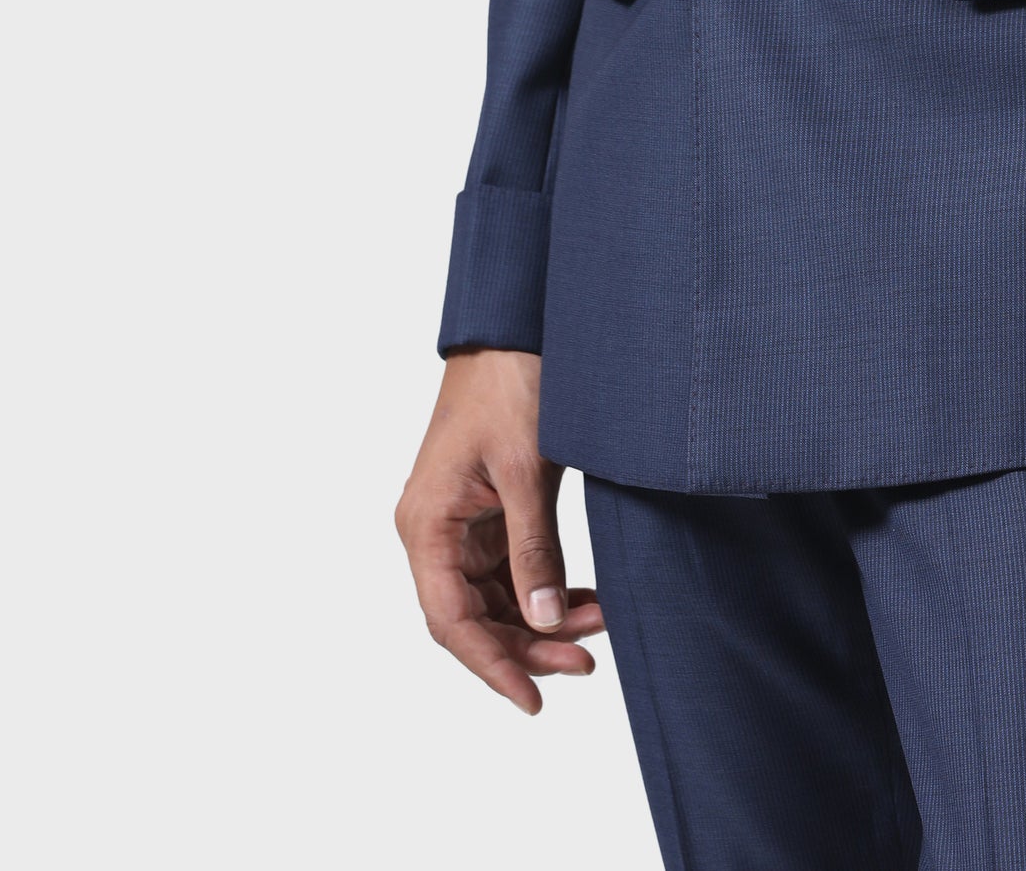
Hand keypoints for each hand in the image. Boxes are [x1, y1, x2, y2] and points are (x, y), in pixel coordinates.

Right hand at [395, 348, 605, 713]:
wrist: (514, 326)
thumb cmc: (510, 384)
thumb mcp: (527, 470)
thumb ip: (533, 549)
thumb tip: (545, 620)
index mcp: (426, 524)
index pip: (451, 622)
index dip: (491, 666)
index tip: (533, 700)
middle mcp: (434, 531)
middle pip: (472, 618)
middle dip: (528, 645)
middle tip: (587, 661)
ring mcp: (460, 522)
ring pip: (494, 599)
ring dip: (542, 619)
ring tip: (599, 626)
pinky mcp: (487, 510)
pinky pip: (509, 569)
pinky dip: (545, 587)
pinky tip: (585, 598)